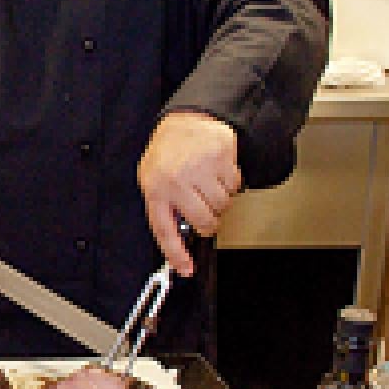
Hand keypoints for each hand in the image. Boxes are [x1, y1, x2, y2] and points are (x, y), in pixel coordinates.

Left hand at [137, 111, 240, 276]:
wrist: (186, 120)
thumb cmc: (168, 153)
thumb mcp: (153, 180)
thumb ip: (164, 207)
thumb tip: (179, 237)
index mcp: (155, 189)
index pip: (164, 230)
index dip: (176, 253)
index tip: (185, 269)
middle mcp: (177, 180)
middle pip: (204, 221)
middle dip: (208, 221)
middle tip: (203, 208)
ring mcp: (200, 169)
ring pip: (223, 206)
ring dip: (219, 200)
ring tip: (206, 183)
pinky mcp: (222, 158)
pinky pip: (235, 186)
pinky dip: (230, 183)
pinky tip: (216, 171)